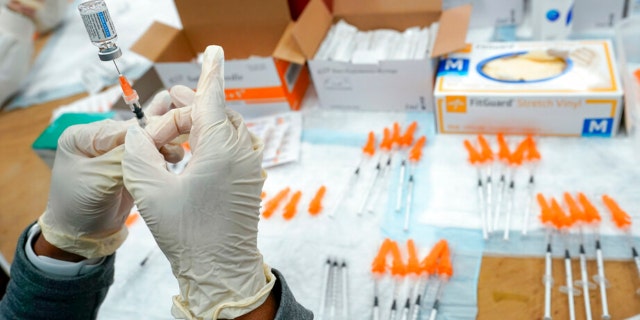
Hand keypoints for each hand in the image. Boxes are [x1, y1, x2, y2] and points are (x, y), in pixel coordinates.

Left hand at [37, 89, 188, 259]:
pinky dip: (161, 154)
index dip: (143, 133)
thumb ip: (122, 156)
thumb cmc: (79, 206)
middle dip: (156, 137)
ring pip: (144, 141)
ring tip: (176, 154)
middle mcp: (98, 139)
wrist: (83, 235)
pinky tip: (174, 157)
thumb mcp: (99, 179)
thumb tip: (148, 137)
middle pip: (134, 131)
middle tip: (177, 144)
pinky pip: (148, 154)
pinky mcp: (129, 164)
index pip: (119, 128)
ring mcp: (115, 151)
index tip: (167, 137)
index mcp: (82, 136)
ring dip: (162, 145)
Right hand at [122, 46, 273, 318]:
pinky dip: (211, 141)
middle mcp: (242, 150)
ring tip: (171, 136)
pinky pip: (233, 146)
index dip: (209, 71)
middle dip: (185, 109)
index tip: (214, 51)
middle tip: (158, 119)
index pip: (211, 97)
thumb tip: (140, 134)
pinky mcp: (250, 179)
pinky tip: (191, 154)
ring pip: (224, 128)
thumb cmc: (188, 235)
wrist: (222, 271)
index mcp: (221, 147)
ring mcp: (250, 165)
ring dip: (198, 125)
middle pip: (213, 112)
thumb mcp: (148, 189)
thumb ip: (139, 150)